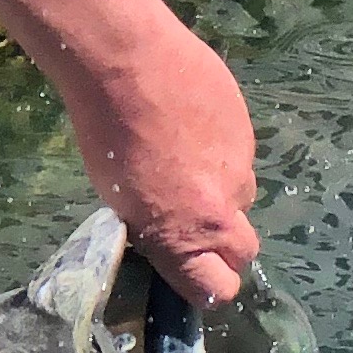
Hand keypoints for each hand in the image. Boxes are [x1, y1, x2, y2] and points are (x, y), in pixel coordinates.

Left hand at [55, 0, 259, 306]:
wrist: (128, 62)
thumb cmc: (104, 132)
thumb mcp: (120, 199)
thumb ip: (162, 227)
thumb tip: (176, 236)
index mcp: (181, 235)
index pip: (219, 290)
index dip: (211, 286)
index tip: (198, 274)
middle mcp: (219, 209)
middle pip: (244, 251)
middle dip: (226, 245)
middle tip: (197, 219)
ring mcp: (240, 168)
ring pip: (244, 197)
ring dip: (224, 192)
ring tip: (188, 160)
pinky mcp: (248, 131)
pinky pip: (242, 156)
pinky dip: (223, 151)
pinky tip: (193, 126)